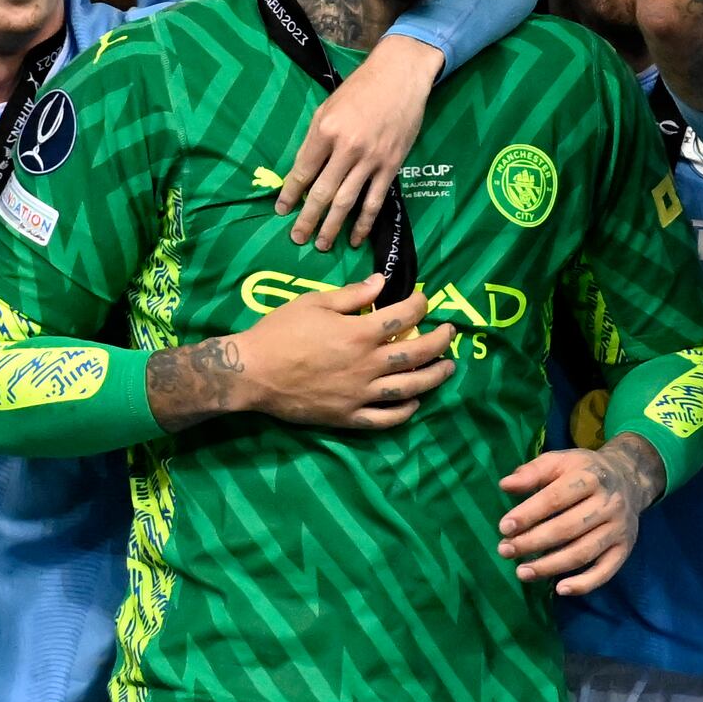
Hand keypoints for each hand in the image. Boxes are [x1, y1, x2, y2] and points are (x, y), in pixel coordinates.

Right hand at [231, 277, 454, 429]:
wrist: (252, 372)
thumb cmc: (280, 331)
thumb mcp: (314, 302)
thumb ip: (352, 295)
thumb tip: (382, 282)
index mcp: (359, 333)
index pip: (404, 317)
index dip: (420, 305)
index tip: (424, 300)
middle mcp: (367, 365)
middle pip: (416, 354)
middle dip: (440, 341)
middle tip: (450, 333)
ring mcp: (360, 394)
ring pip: (409, 389)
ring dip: (434, 378)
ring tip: (448, 368)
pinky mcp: (348, 416)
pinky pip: (385, 418)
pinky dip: (404, 412)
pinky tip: (415, 402)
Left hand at [279, 36, 437, 248]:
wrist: (400, 77)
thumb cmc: (359, 89)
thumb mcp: (327, 107)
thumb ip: (315, 139)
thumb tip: (304, 171)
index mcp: (326, 130)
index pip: (303, 170)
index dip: (290, 194)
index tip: (281, 210)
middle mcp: (346, 148)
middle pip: (322, 192)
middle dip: (307, 219)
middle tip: (297, 238)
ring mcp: (371, 159)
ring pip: (347, 202)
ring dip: (332, 227)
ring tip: (321, 245)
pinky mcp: (391, 166)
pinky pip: (375, 201)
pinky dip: (364, 223)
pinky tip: (356, 238)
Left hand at [495, 431, 664, 592]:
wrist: (630, 478)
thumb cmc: (584, 472)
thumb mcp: (560, 462)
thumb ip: (533, 472)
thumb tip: (506, 485)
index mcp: (590, 477)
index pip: (556, 498)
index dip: (529, 514)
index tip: (504, 527)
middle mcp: (608, 503)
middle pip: (567, 528)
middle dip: (533, 542)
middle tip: (505, 551)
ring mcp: (618, 528)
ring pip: (583, 552)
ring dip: (550, 566)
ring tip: (521, 572)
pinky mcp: (624, 548)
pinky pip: (606, 571)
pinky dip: (584, 584)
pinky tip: (560, 589)